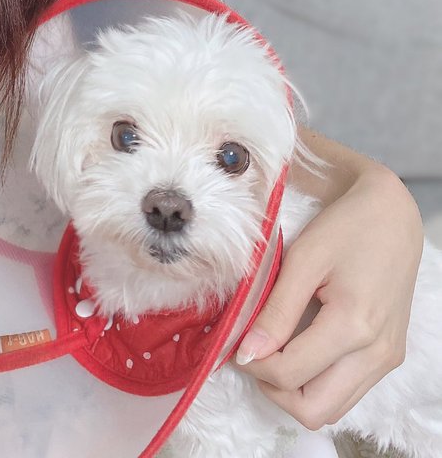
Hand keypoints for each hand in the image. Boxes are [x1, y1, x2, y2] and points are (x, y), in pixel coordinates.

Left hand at [236, 164, 422, 429]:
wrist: (391, 214)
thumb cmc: (345, 226)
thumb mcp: (303, 259)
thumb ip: (275, 310)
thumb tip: (246, 354)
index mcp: (354, 326)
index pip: (290, 374)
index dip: (253, 364)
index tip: (234, 340)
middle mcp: (376, 353)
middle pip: (313, 410)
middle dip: (273, 389)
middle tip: (253, 352)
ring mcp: (386, 360)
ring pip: (331, 409)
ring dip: (295, 391)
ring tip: (273, 349)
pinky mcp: (388, 357)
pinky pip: (347, 391)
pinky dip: (317, 382)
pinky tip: (299, 347)